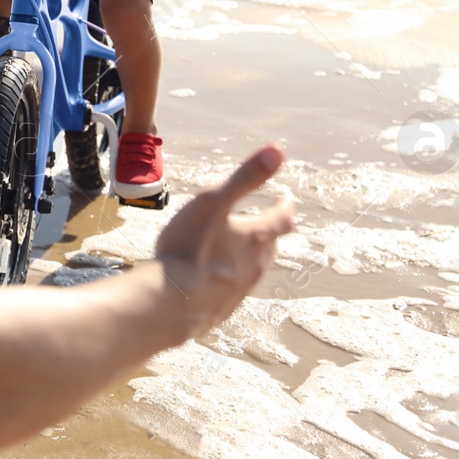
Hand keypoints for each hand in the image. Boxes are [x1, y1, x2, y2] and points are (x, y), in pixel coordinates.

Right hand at [152, 145, 294, 342]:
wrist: (173, 303)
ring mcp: (239, 290)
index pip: (281, 218)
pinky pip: (232, 290)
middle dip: (269, 231)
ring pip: (253, 269)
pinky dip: (230, 279)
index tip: (286, 197)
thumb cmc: (191, 247)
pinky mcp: (222, 309)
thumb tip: (278, 149)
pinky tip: (215, 280)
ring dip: (251, 256)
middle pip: (270, 245)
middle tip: (264, 222)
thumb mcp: (214, 201)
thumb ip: (246, 176)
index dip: (285, 205)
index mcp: (256, 237)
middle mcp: (254, 265)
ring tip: (241, 249)